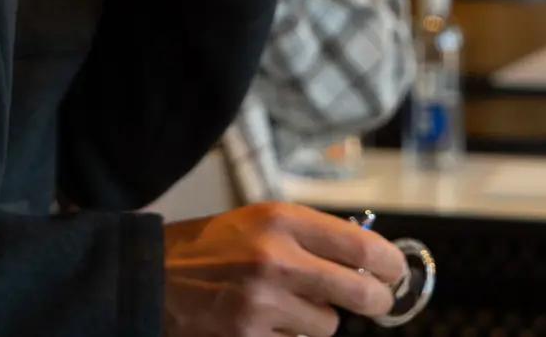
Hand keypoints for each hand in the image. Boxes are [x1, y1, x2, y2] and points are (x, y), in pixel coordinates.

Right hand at [163, 203, 401, 336]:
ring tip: (284, 306)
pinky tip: (263, 322)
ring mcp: (263, 304)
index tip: (394, 272)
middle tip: (374, 302)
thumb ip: (308, 237)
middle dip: (375, 302)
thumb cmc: (208, 247)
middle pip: (360, 294)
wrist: (150, 276)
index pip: (361, 246)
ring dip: (316, 321)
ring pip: (328, 326)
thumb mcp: (257, 221)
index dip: (389, 265)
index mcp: (279, 220)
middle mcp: (276, 259)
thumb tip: (366, 260)